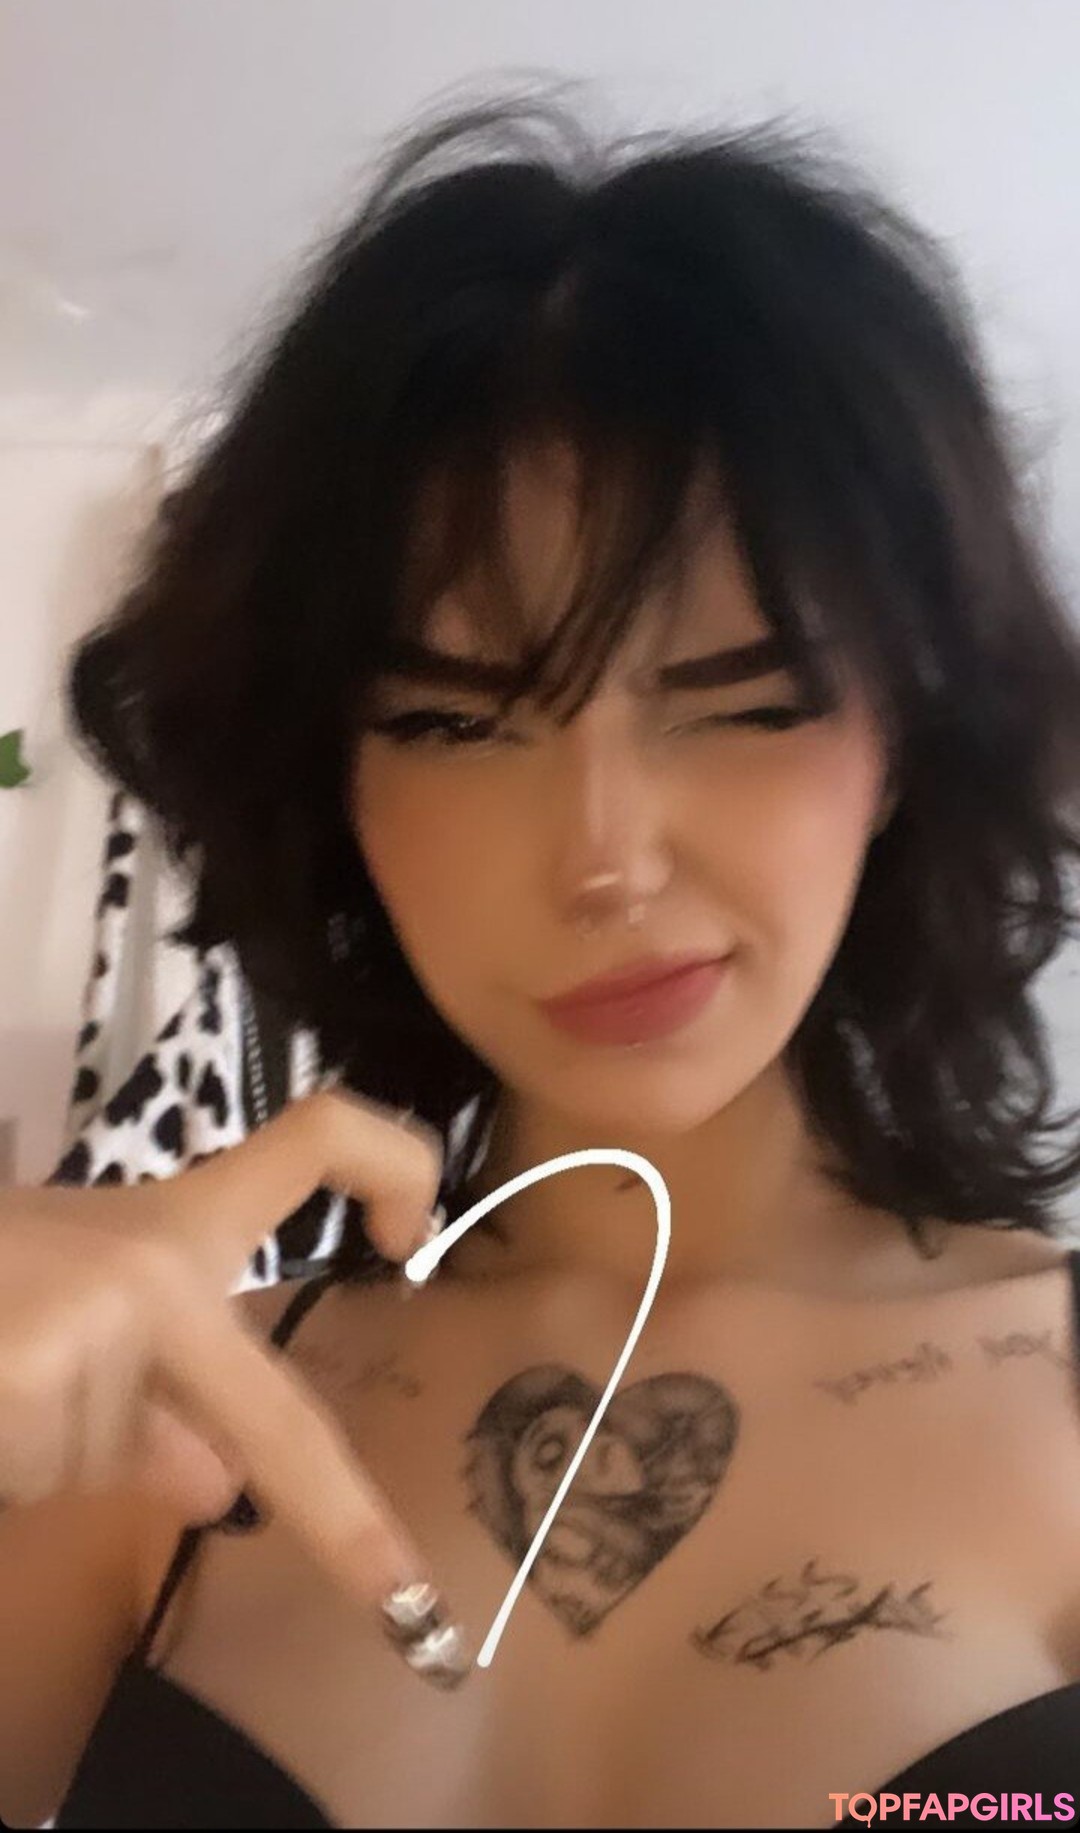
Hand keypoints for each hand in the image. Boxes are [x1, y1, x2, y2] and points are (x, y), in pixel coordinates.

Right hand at [0, 1091, 470, 1681]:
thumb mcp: (66, 1300)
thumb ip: (149, 1388)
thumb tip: (215, 1485)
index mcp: (176, 1223)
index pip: (315, 1141)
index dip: (394, 1168)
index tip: (411, 1240)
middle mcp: (155, 1265)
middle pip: (277, 1425)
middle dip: (347, 1527)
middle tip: (406, 1604)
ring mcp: (93, 1322)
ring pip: (118, 1461)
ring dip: (52, 1453)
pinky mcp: (30, 1377)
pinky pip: (44, 1472)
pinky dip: (4, 1461)